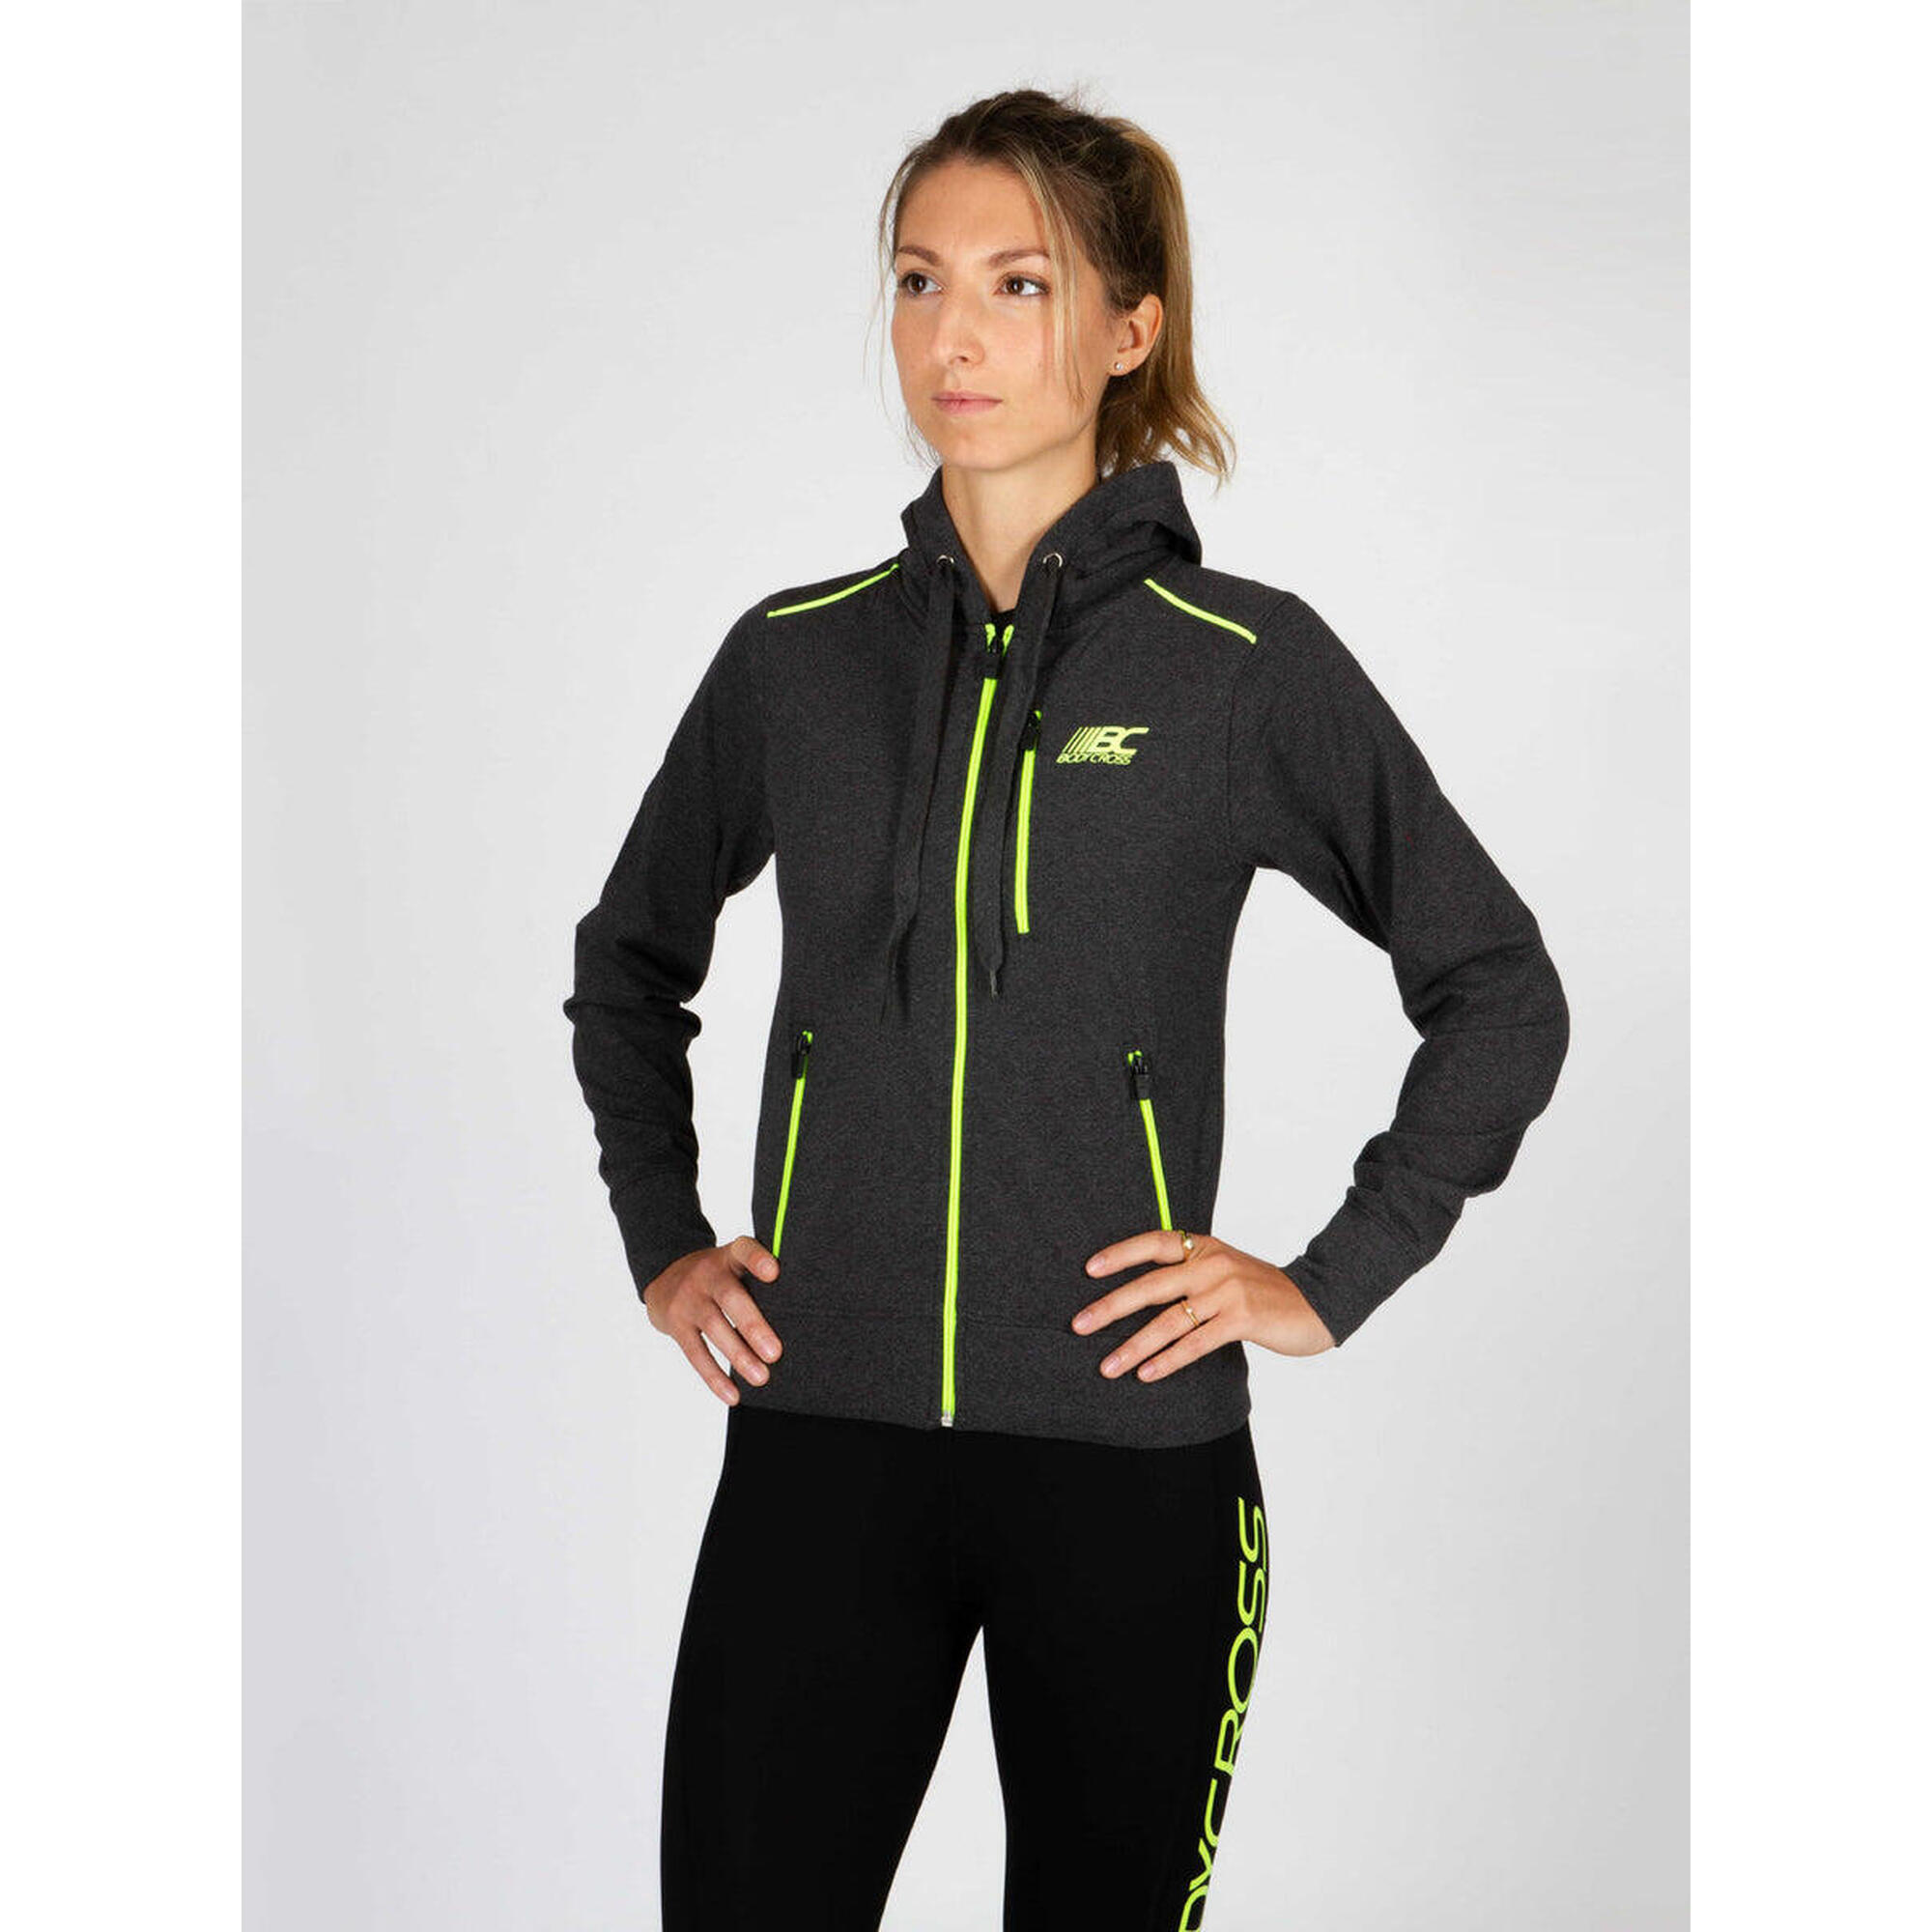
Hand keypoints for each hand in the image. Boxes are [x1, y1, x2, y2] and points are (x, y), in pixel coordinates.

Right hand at [643, 1234, 784, 1406]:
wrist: (664, 1275)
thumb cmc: (716, 1276)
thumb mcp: (732, 1264)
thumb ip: (757, 1280)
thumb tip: (796, 1316)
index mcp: (728, 1257)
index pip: (744, 1250)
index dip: (757, 1259)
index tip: (774, 1272)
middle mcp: (707, 1274)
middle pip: (730, 1298)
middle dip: (753, 1326)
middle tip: (775, 1353)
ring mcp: (689, 1299)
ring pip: (714, 1328)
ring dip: (739, 1355)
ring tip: (761, 1377)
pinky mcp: (676, 1324)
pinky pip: (696, 1353)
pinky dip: (714, 1377)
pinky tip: (733, 1394)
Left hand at [1071, 1228, 1335, 1379]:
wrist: (1318, 1302)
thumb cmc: (1264, 1291)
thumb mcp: (1225, 1269)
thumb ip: (1191, 1273)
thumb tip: (1141, 1292)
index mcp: (1204, 1247)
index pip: (1155, 1243)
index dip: (1120, 1254)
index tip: (1088, 1269)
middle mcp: (1212, 1264)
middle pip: (1152, 1285)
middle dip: (1111, 1306)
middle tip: (1079, 1324)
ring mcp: (1228, 1291)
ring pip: (1170, 1320)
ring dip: (1133, 1345)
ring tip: (1107, 1366)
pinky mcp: (1242, 1319)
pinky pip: (1196, 1343)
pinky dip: (1168, 1360)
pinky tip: (1147, 1373)